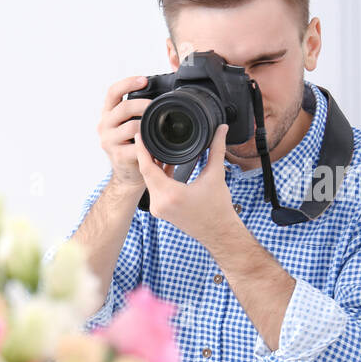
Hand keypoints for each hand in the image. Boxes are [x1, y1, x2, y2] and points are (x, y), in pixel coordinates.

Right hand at [97, 74, 158, 186]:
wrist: (128, 174)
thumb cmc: (132, 145)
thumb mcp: (128, 124)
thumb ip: (135, 110)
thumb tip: (161, 91)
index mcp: (107, 114)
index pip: (113, 92)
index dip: (128, 83)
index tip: (144, 80)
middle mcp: (104, 125)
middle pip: (124, 107)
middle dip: (144, 104)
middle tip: (157, 106)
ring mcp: (109, 141)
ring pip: (131, 126)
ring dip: (148, 125)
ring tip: (158, 127)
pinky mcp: (118, 155)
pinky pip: (137, 145)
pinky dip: (149, 143)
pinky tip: (156, 143)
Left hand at [134, 122, 239, 249]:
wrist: (219, 232)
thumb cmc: (218, 208)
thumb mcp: (216, 175)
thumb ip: (217, 149)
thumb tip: (221, 129)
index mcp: (170, 194)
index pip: (147, 168)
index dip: (142, 150)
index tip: (139, 136)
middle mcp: (159, 203)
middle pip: (146, 174)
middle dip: (147, 156)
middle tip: (147, 137)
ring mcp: (158, 209)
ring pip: (150, 182)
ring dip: (153, 166)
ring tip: (157, 148)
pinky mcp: (160, 211)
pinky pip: (154, 189)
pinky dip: (158, 177)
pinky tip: (165, 165)